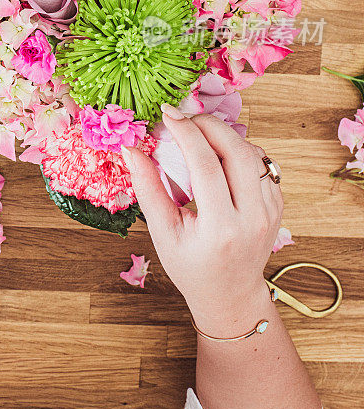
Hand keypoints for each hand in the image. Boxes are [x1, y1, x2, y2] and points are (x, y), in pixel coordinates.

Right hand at [122, 106, 283, 336]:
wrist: (230, 294)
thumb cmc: (190, 266)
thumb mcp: (162, 231)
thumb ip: (147, 187)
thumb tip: (130, 149)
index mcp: (221, 228)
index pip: (207, 165)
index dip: (186, 133)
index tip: (166, 114)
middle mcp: (253, 218)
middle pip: (237, 152)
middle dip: (208, 125)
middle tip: (182, 117)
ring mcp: (271, 212)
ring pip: (254, 154)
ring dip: (224, 135)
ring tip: (197, 133)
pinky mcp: (277, 206)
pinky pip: (262, 165)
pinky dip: (239, 150)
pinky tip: (218, 153)